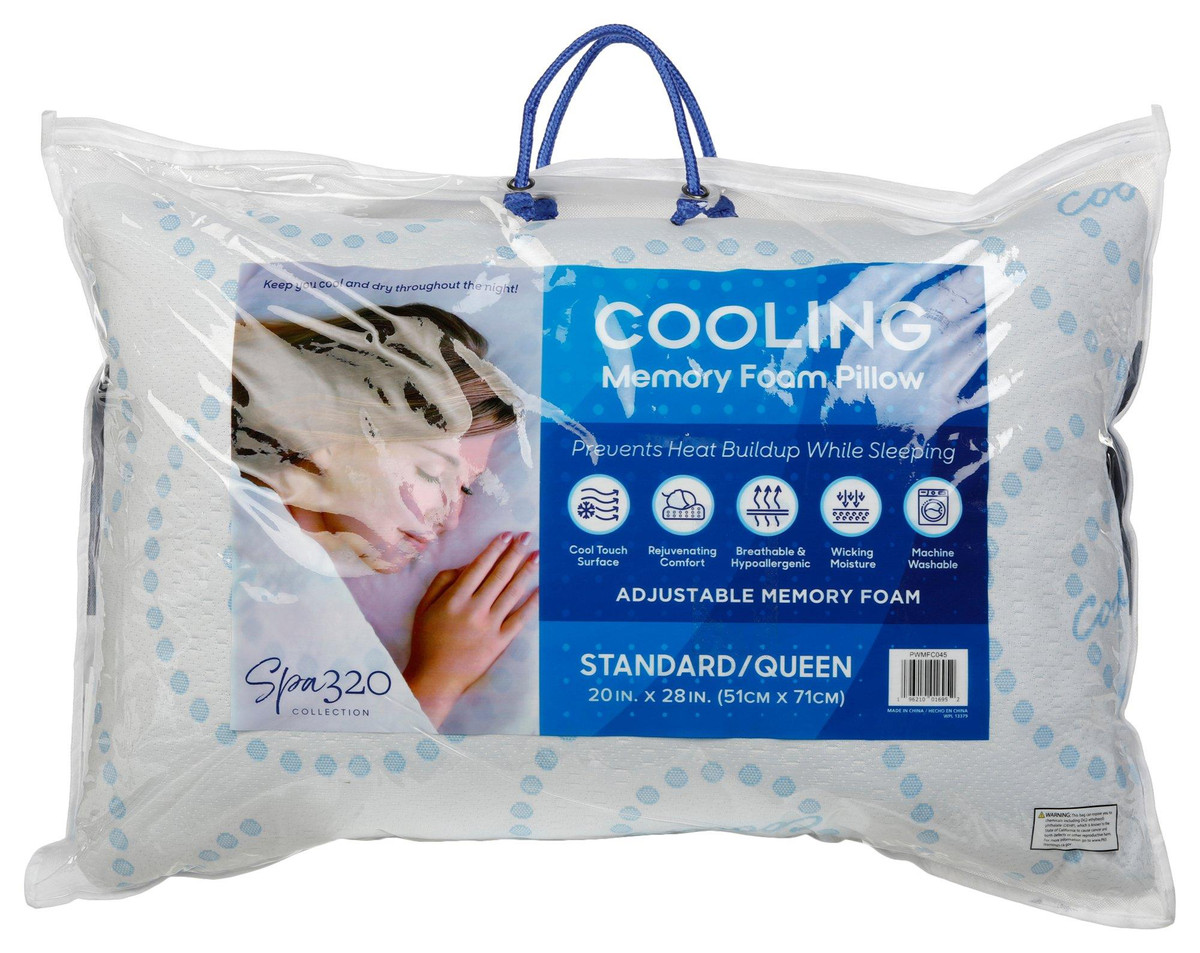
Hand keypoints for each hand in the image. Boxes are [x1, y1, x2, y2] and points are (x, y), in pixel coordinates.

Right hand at [404, 532, 538, 727]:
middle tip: (527, 537)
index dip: (494, 549)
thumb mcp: (424, 607)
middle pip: (499, 575)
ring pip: (512, 592)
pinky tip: (541, 589)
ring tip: (537, 556)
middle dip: (514, 553)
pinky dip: (531, 603)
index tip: (506, 535)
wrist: (435, 679)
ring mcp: (490, 625)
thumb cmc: (427, 641)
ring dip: (526, 571)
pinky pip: (520, 619)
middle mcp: (475, 608)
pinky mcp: (500, 642)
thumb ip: (442, 582)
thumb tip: (466, 566)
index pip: (479, 567)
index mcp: (455, 598)